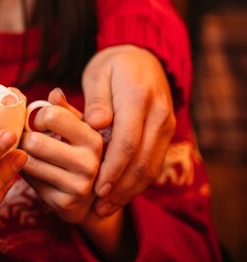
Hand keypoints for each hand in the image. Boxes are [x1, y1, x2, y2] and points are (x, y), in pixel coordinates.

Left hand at [20, 89, 102, 224]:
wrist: (91, 201)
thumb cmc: (79, 154)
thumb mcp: (78, 129)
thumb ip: (65, 110)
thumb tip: (54, 92)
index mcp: (93, 137)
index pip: (51, 115)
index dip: (37, 117)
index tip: (38, 123)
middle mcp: (89, 162)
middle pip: (35, 141)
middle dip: (25, 138)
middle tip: (26, 139)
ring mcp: (78, 185)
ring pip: (28, 161)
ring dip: (21, 154)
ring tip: (28, 152)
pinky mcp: (64, 203)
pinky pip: (29, 180)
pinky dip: (25, 172)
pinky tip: (34, 171)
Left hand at [82, 44, 175, 215]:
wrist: (142, 54)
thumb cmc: (112, 65)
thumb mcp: (98, 74)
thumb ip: (96, 100)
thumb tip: (97, 124)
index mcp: (138, 98)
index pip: (127, 142)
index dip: (112, 169)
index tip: (96, 189)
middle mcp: (158, 114)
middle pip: (142, 161)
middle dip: (120, 188)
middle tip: (99, 207)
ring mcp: (165, 124)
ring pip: (151, 166)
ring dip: (130, 190)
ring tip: (107, 207)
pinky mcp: (166, 132)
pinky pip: (154, 162)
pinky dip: (138, 181)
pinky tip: (120, 193)